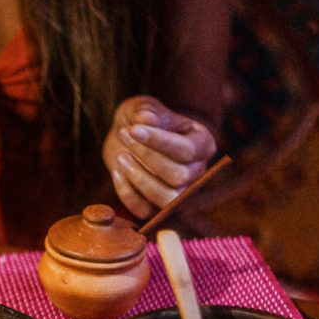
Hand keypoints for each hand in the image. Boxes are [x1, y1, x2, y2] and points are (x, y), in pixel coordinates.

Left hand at [102, 95, 216, 218]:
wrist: (126, 138)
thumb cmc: (140, 121)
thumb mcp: (141, 107)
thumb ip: (145, 110)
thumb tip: (147, 119)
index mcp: (202, 144)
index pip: (187, 150)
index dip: (159, 141)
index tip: (134, 129)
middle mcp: (196, 171)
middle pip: (178, 175)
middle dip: (147, 157)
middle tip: (124, 135)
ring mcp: (179, 192)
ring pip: (167, 198)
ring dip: (139, 179)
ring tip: (120, 156)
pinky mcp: (156, 207)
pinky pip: (145, 210)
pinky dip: (127, 193)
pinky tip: (116, 171)